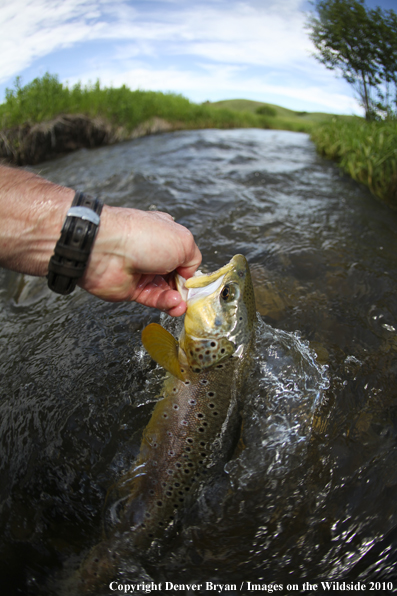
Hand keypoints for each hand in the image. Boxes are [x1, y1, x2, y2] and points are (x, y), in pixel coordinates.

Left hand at [79, 206, 201, 315]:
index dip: (191, 269)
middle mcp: (154, 253)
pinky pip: (154, 300)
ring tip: (182, 303)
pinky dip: (166, 303)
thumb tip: (190, 276)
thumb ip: (193, 259)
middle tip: (191, 295)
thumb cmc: (142, 237)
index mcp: (166, 235)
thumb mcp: (183, 241)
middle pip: (177, 276)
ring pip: (167, 291)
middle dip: (186, 288)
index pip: (185, 256)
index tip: (197, 281)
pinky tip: (174, 304)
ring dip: (178, 299)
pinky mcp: (133, 289)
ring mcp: (143, 271)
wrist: (106, 249)